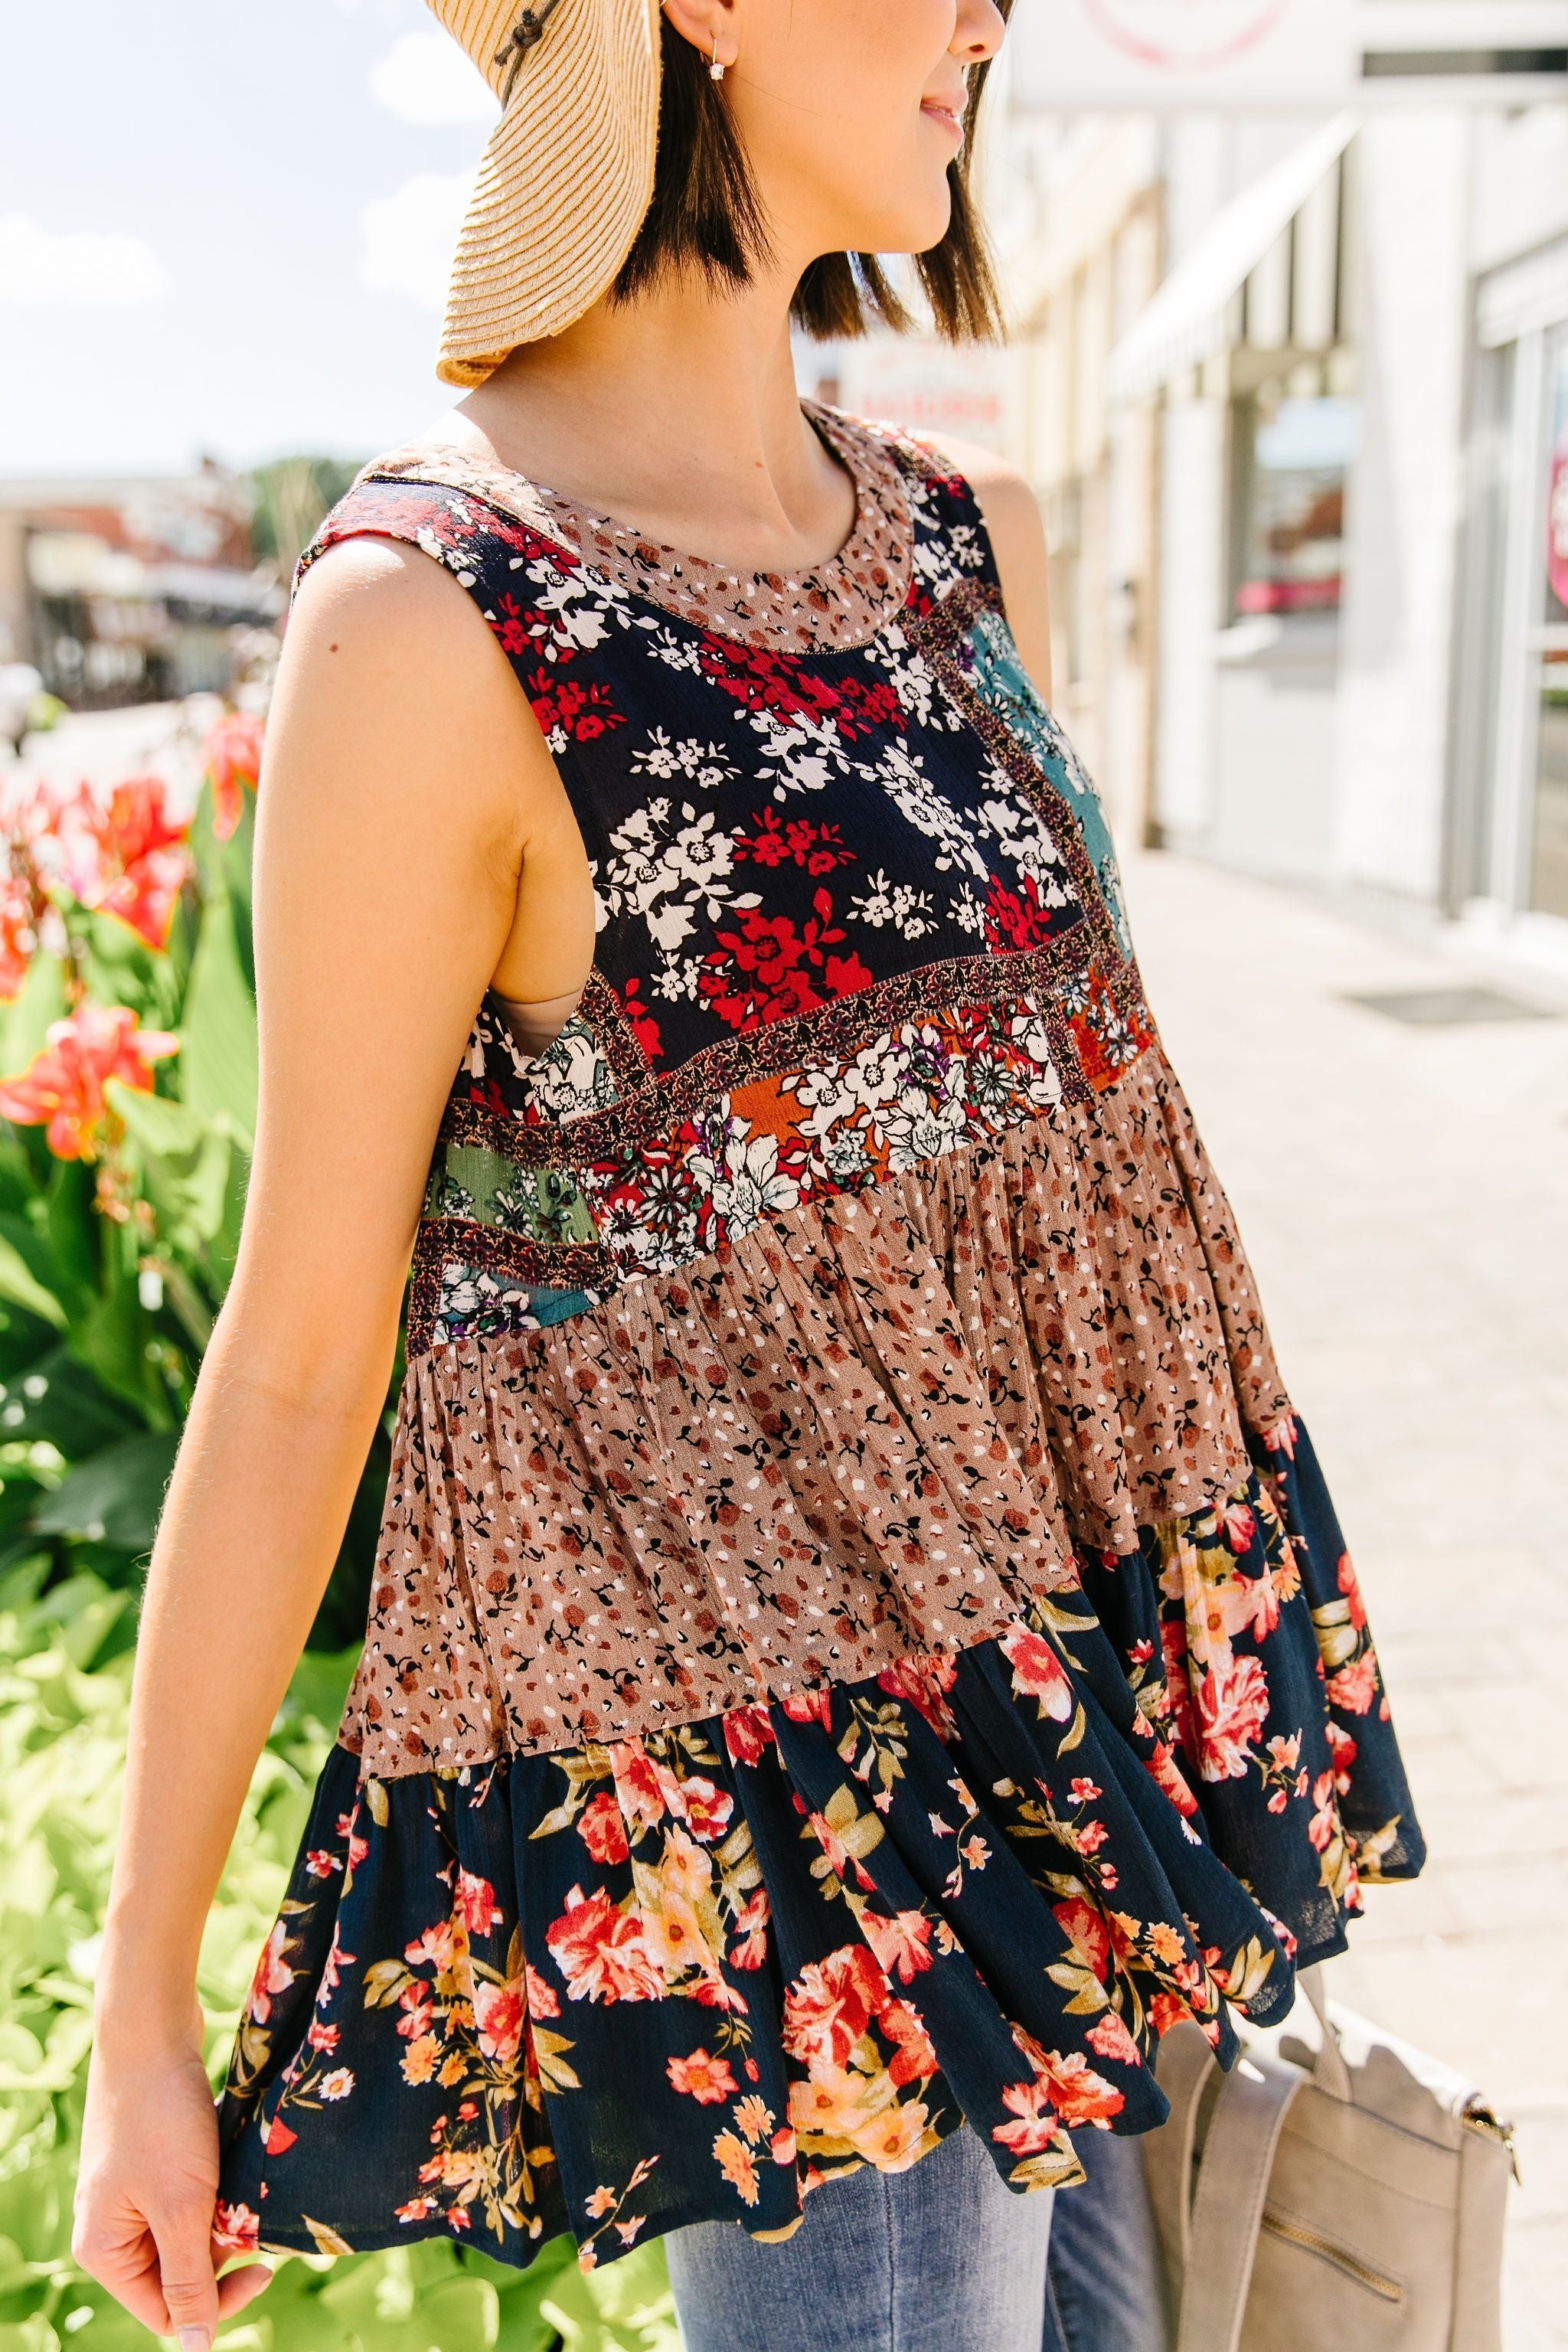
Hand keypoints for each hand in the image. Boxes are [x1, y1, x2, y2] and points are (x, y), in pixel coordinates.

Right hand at [74, 2011, 272, 2348]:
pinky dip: (222, 2189)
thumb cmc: (162, 2120)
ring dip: (227, 2218)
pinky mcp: (158, 2162)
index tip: (264, 2265)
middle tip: (257, 2219)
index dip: (219, 2301)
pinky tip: (242, 2167)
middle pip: (181, 2273)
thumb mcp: (180, 2207)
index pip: (167, 2312)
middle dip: (224, 2252)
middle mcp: (115, 2228)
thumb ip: (188, 2279)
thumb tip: (196, 2349)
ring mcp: (135, 2193)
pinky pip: (195, 2197)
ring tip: (248, 2186)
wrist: (153, 2031)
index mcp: (105, 2251)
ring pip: (193, 2232)